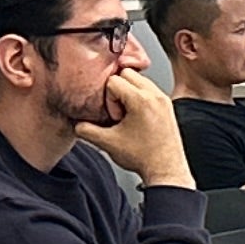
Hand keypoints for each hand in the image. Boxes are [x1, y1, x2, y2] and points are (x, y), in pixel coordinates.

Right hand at [85, 69, 189, 186]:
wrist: (166, 170)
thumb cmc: (142, 157)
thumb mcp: (107, 142)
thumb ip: (86, 129)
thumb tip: (77, 123)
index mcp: (141, 100)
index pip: (113, 81)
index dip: (107, 98)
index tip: (114, 116)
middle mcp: (155, 95)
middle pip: (127, 74)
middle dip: (117, 90)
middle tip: (118, 112)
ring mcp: (163, 100)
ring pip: (139, 80)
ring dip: (128, 93)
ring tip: (127, 116)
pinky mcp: (167, 106)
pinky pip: (149, 90)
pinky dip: (139, 98)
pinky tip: (135, 118)